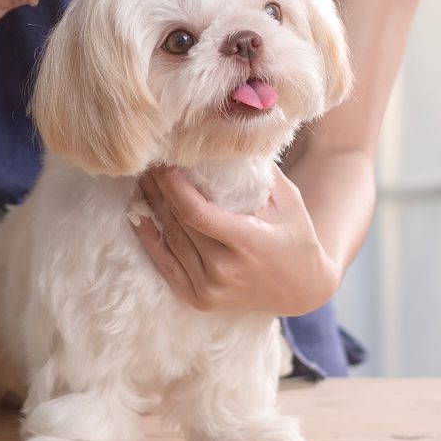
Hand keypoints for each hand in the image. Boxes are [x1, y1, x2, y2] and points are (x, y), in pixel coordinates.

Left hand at [132, 166, 339, 316]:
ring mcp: (209, 289)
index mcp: (248, 243)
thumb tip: (226, 141)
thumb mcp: (288, 201)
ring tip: (143, 181)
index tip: (164, 161)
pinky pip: (165, 266)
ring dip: (151, 208)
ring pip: (169, 241)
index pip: (196, 212)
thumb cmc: (296, 236)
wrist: (302, 289)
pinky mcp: (199, 299)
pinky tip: (138, 216)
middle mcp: (224, 270)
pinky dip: (149, 240)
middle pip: (178, 223)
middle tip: (149, 162)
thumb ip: (258, 173)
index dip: (173, 186)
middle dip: (160, 189)